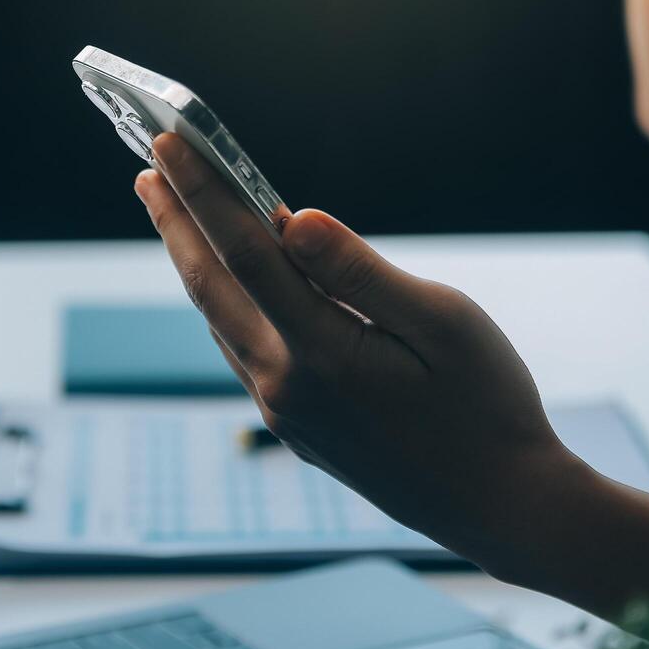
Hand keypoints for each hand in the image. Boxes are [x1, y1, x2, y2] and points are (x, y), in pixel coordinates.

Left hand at [134, 133, 594, 577]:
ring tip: (175, 215)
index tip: (171, 140)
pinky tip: (227, 285)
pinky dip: (224, 306)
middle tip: (147, 168)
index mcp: (323, 353)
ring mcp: (286, 414)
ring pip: (221, 323)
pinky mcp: (297, 430)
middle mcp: (286, 387)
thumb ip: (362, 272)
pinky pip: (242, 354)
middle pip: (211, 288)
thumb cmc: (489, 406)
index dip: (205, 192)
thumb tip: (293, 219)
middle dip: (175, 222)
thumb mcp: (445, 324)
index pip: (246, 253)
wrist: (500, 508)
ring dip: (194, 264)